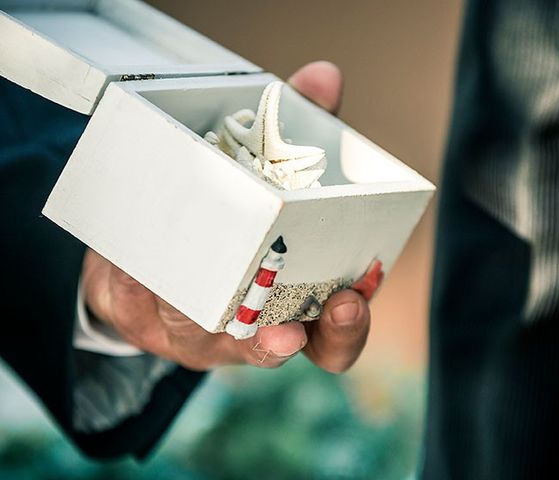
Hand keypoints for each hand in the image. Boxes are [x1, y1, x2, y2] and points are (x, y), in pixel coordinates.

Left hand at [83, 61, 371, 372]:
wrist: (158, 244)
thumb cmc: (235, 214)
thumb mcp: (271, 175)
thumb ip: (299, 131)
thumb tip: (324, 77)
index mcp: (295, 303)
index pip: (335, 337)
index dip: (349, 328)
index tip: (354, 295)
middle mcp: (251, 327)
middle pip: (277, 350)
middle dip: (287, 339)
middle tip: (291, 323)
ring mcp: (197, 330)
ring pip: (204, 334)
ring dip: (205, 310)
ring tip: (198, 280)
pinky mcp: (145, 318)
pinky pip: (142, 307)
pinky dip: (142, 280)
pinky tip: (134, 256)